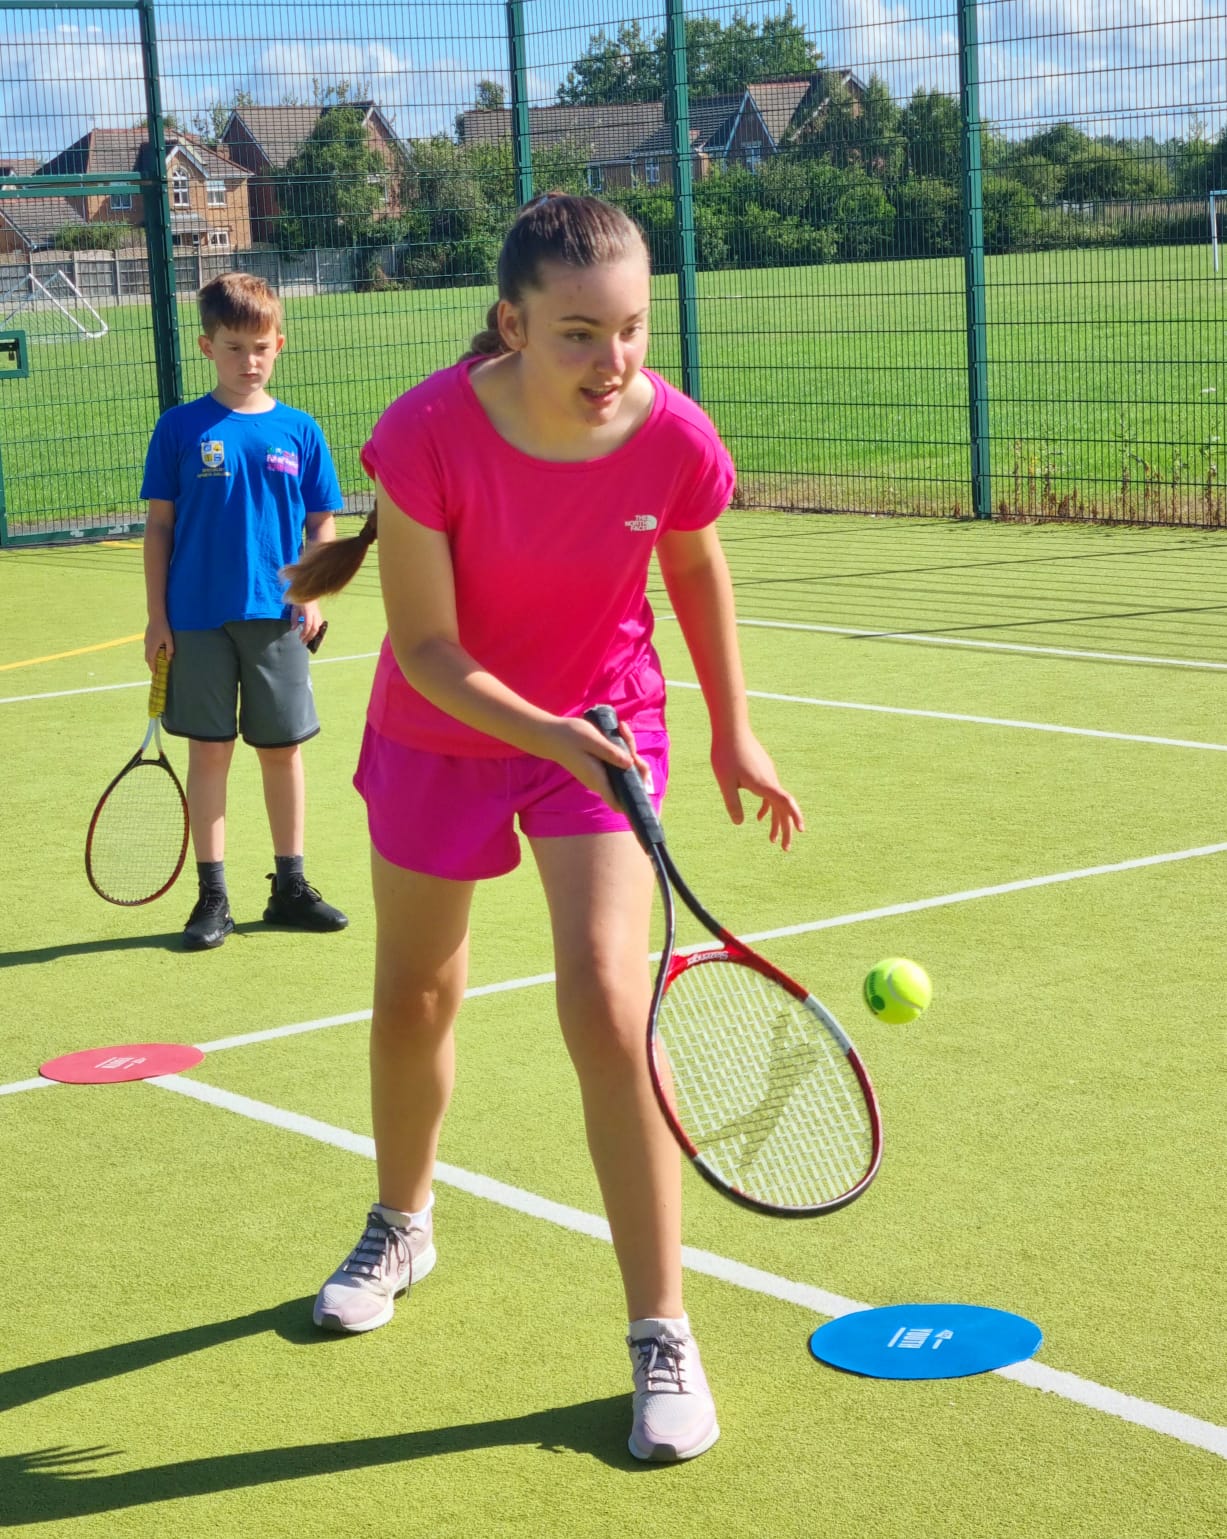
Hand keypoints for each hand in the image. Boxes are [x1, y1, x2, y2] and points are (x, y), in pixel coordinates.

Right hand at [144, 620, 173, 670]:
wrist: (156, 616)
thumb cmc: (164, 627)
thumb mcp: (169, 639)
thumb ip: (170, 650)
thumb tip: (169, 659)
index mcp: (152, 647)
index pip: (151, 661)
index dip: (153, 668)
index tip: (155, 674)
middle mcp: (147, 645)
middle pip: (147, 658)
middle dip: (151, 665)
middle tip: (155, 671)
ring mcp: (146, 641)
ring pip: (146, 653)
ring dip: (150, 659)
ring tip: (155, 664)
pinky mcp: (147, 638)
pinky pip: (147, 648)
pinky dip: (150, 653)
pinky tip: (155, 653)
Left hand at [292, 600, 323, 646]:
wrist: (308, 593)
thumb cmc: (300, 601)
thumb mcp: (294, 608)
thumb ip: (294, 619)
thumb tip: (293, 629)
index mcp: (308, 611)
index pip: (308, 625)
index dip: (304, 632)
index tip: (300, 638)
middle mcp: (316, 614)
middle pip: (315, 628)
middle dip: (310, 637)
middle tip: (304, 642)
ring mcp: (319, 615)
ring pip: (320, 628)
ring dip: (316, 637)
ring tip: (312, 643)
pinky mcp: (320, 616)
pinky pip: (322, 626)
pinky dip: (320, 633)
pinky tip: (317, 638)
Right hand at [538, 715, 647, 811]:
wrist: (551, 735)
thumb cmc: (569, 736)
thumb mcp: (592, 739)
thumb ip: (610, 752)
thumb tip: (631, 763)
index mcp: (598, 779)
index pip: (618, 804)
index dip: (634, 794)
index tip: (639, 770)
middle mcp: (600, 782)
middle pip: (627, 781)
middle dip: (636, 761)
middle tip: (628, 739)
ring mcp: (599, 776)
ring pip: (623, 768)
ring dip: (628, 750)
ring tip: (621, 728)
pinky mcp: (599, 768)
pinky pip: (616, 762)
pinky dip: (621, 748)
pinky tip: (618, 731)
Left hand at [711, 731, 804, 851]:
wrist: (731, 729)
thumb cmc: (726, 754)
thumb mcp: (725, 782)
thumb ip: (733, 803)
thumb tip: (740, 823)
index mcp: (764, 784)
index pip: (784, 802)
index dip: (794, 816)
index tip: (801, 830)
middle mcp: (770, 780)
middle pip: (783, 808)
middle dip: (785, 829)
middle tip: (785, 849)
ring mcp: (768, 775)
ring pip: (777, 802)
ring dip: (776, 821)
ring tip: (772, 840)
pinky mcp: (763, 771)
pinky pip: (770, 794)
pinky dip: (767, 808)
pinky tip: (759, 817)